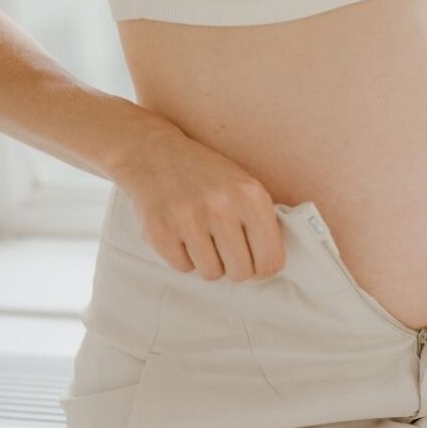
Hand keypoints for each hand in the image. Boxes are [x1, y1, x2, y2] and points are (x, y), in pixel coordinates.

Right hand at [108, 129, 285, 281]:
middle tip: (224, 250)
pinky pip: (183, 267)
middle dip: (234, 267)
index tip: (253, 262)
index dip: (262, 268)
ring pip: (212, 274)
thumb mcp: (244, 187)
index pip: (271, 260)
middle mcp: (222, 206)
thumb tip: (269, 269)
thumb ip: (261, 224)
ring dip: (208, 262)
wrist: (155, 154)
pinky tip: (181, 234)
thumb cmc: (207, 176)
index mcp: (251, 196)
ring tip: (201, 238)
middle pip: (241, 273)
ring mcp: (189, 218)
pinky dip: (183, 257)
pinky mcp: (160, 230)